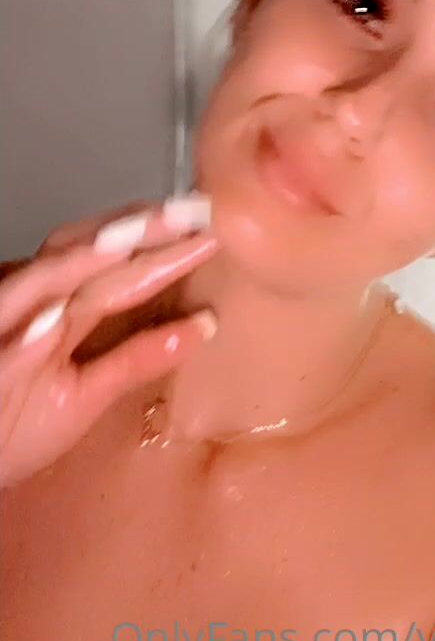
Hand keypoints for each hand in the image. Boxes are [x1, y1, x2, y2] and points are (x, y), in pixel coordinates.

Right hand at [0, 199, 219, 486]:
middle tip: (189, 212)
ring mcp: (9, 320)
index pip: (119, 264)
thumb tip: (205, 324)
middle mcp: (38, 304)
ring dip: (96, 251)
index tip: (208, 223)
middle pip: (90, 251)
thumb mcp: (86, 395)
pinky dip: (38, 310)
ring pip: (51, 272)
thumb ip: (137, 358)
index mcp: (65, 310)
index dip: (161, 242)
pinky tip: (67, 301)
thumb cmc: (12, 428)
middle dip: (138, 230)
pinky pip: (9, 323)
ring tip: (143, 231)